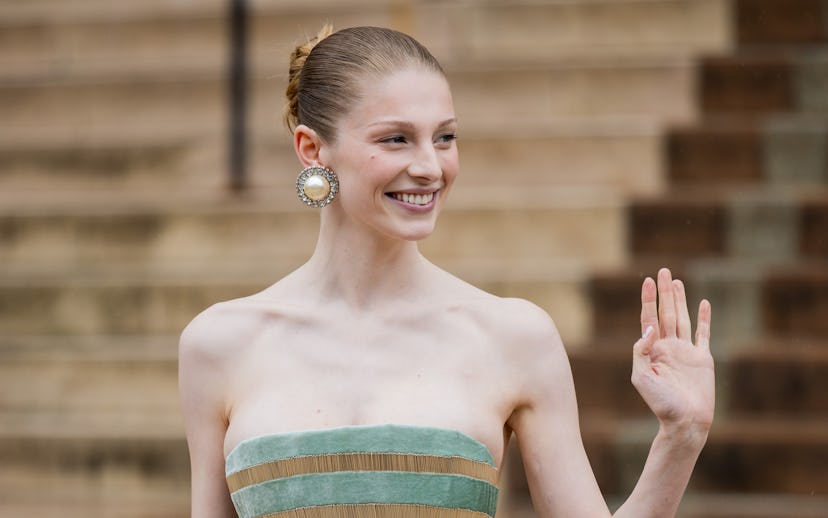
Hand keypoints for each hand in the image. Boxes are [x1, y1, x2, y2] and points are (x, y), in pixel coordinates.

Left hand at [632, 268, 714, 439]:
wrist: (685, 421)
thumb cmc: (660, 404)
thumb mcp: (640, 377)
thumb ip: (641, 351)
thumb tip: (648, 327)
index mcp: (652, 350)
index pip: (648, 318)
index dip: (648, 299)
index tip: (647, 280)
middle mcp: (668, 347)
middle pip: (665, 313)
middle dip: (663, 292)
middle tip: (662, 271)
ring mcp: (686, 351)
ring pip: (682, 318)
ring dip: (680, 299)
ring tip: (676, 281)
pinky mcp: (703, 358)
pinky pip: (704, 333)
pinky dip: (704, 318)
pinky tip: (703, 303)